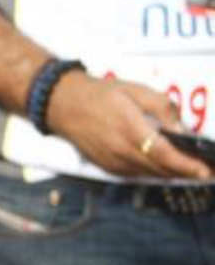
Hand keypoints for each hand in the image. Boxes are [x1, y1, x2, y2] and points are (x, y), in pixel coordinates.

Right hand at [46, 71, 209, 178]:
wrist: (63, 106)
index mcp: (129, 128)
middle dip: (185, 172)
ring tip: (189, 169)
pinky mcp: (107, 167)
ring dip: (171, 173)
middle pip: (161, 169)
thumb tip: (183, 130)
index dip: (187, 166)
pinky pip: (137, 174)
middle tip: (205, 170)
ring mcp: (112, 162)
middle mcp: (120, 150)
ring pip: (150, 174)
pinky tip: (164, 165)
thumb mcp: (137, 90)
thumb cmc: (100, 94)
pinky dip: (154, 172)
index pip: (165, 154)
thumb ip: (164, 108)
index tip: (206, 171)